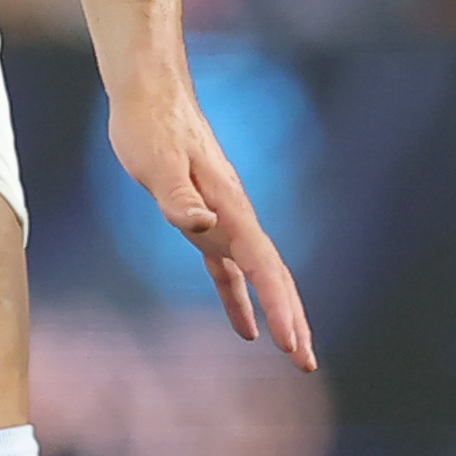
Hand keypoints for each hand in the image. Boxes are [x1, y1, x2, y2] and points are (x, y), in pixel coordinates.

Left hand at [107, 61, 317, 368]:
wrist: (150, 93)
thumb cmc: (149, 126)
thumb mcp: (157, 163)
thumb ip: (178, 197)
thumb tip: (203, 227)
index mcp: (230, 208)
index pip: (262, 266)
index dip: (278, 306)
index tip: (291, 343)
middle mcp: (234, 217)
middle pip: (272, 276)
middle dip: (291, 319)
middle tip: (307, 363)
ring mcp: (223, 219)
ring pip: (258, 275)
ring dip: (276, 312)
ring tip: (293, 351)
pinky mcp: (205, 219)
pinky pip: (229, 269)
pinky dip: (239, 298)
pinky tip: (243, 328)